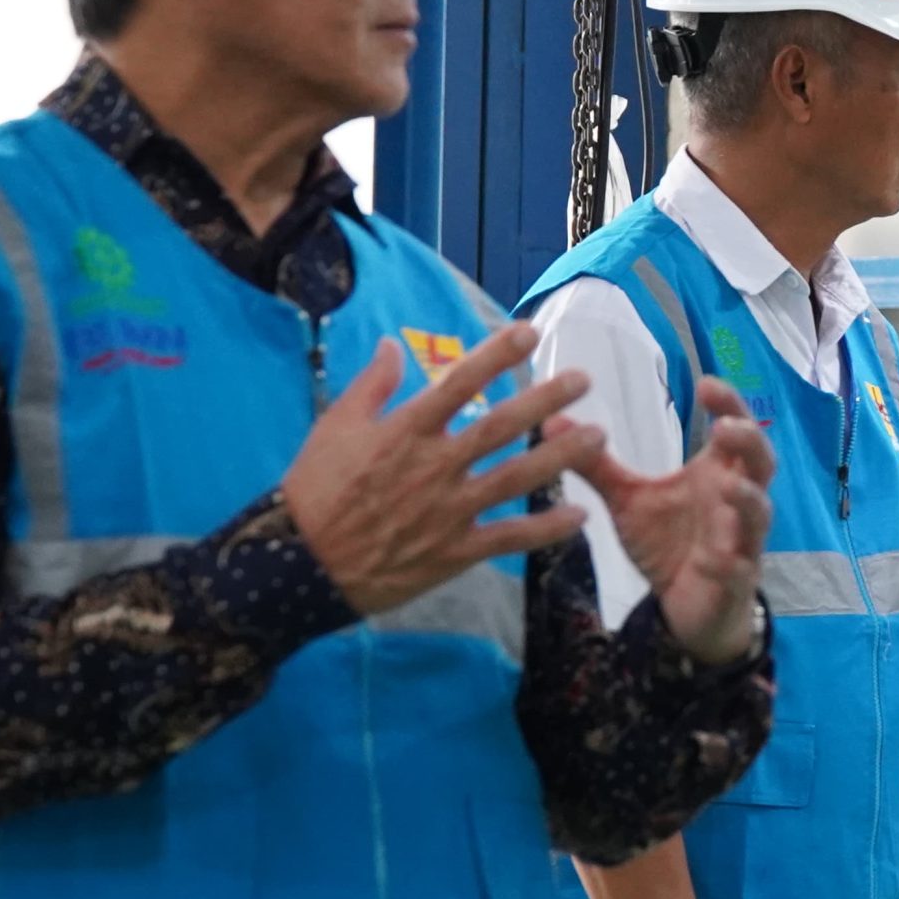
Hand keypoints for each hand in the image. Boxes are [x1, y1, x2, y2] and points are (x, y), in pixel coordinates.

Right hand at [284, 323, 597, 615]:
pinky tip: (581, 514)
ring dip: (560, 456)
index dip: (496, 355)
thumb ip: (369, 385)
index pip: (458, 383)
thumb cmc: (314, 491)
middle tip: (584, 379)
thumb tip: (391, 344)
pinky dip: (546, 529)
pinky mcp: (454, 552)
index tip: (529, 332)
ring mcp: (447, 510)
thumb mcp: (332, 428)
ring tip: (598, 435)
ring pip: (515, 478)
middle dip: (545, 401)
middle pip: (499, 426)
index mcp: (405, 432)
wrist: (300, 566)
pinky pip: (509, 538)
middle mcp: (433, 466)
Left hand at [569, 376, 773, 664]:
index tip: (707, 383)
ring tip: (727, 487)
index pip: (734, 430)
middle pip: (761, 463)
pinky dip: (727, 563)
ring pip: (759, 513)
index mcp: (716, 473)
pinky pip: (738, 569)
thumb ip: (597, 464)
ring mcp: (740, 540)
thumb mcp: (628, 499)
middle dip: (748, 442)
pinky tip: (711, 560)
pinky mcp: (735, 580)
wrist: (684, 606)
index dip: (729, 405)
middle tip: (725, 427)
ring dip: (746, 499)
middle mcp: (736, 501)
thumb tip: (551, 420)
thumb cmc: (666, 542)